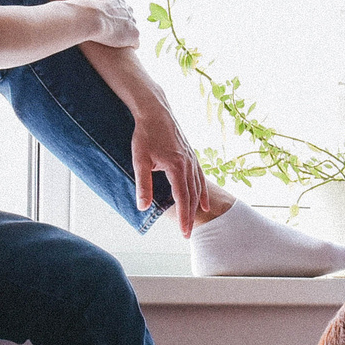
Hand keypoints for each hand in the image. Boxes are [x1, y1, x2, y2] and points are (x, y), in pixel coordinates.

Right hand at [68, 0, 141, 48]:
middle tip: (108, 29)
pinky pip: (136, 42)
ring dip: (125, 34)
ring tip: (113, 40)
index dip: (111, 10)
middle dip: (119, 22)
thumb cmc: (83, 1)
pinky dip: (130, 45)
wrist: (88, 18)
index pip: (119, 3)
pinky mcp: (134, 35)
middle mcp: (128, 8)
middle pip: (127, 16)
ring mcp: (132, 22)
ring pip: (131, 29)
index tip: (103, 16)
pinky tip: (121, 48)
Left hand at [127, 98, 207, 236]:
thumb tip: (142, 207)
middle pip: (192, 196)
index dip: (183, 217)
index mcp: (177, 167)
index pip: (182, 198)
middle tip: (188, 233)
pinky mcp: (191, 156)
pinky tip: (203, 200)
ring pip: (198, 188)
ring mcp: (192, 160)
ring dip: (197, 206)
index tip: (184, 231)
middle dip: (190, 216)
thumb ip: (143, 185)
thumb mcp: (140, 160)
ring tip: (196, 220)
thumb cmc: (146, 135)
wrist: (156, 111)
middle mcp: (189, 165)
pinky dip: (202, 191)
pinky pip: (200, 178)